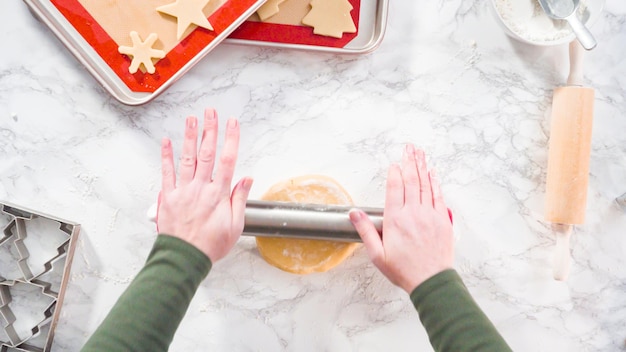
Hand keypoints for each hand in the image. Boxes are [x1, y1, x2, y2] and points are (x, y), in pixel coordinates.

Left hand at [157, 108, 252, 262]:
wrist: (185, 258)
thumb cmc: (211, 245)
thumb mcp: (235, 225)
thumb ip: (239, 199)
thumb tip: (246, 179)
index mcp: (219, 194)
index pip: (228, 160)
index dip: (231, 139)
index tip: (232, 123)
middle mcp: (201, 188)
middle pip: (207, 153)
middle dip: (210, 130)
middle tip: (210, 112)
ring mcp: (183, 191)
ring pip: (187, 158)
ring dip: (189, 136)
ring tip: (191, 118)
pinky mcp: (168, 197)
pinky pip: (166, 172)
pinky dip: (166, 156)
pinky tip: (167, 141)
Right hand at [349, 144, 453, 292]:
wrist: (431, 281)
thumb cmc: (404, 270)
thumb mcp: (377, 254)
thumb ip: (366, 231)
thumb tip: (354, 214)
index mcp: (395, 220)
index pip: (395, 188)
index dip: (394, 173)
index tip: (394, 163)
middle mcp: (413, 214)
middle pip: (411, 181)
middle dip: (409, 162)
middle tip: (408, 148)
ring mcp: (429, 215)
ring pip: (425, 185)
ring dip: (422, 167)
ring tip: (420, 153)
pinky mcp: (442, 220)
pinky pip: (438, 196)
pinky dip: (435, 182)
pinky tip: (433, 173)